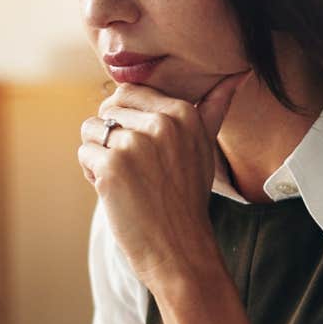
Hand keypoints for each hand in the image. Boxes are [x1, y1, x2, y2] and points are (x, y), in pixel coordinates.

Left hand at [77, 71, 251, 290]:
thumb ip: (214, 108)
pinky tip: (116, 193)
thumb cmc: (187, 198)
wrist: (180, 249)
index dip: (126, 121)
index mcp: (183, 113)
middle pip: (106, 110)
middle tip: (136, 170)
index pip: (128, 93)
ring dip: (99, 155)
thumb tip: (238, 74)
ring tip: (126, 181)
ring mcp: (135, 145)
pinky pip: (84, 154)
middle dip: (111, 138)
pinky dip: (92, 174)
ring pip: (91, 130)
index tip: (144, 151)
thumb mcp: (205, 148)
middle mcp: (160, 124)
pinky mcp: (112, 167)